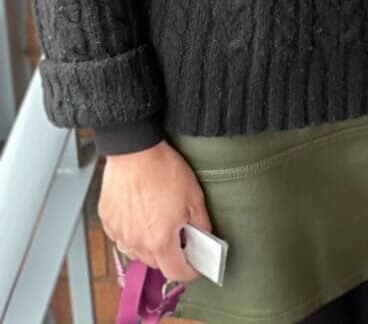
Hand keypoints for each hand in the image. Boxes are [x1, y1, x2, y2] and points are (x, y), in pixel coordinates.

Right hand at [99, 141, 210, 282]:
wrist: (134, 150)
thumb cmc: (163, 169)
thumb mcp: (194, 195)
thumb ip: (200, 222)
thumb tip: (203, 236)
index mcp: (161, 240)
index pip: (176, 272)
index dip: (189, 271)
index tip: (194, 265)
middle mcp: (137, 242)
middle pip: (156, 263)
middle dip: (169, 255)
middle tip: (178, 235)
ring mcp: (120, 233)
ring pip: (136, 251)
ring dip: (149, 244)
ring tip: (157, 221)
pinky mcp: (108, 221)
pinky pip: (121, 236)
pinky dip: (131, 232)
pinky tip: (139, 214)